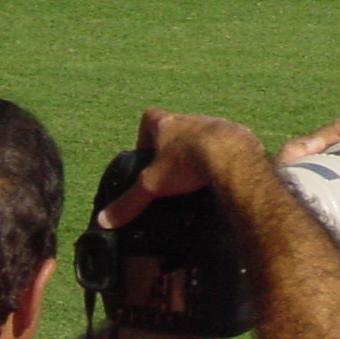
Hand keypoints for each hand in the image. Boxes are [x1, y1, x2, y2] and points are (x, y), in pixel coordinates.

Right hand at [96, 110, 256, 229]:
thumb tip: (104, 220)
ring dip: (196, 149)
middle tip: (169, 170)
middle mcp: (190, 119)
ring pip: (201, 134)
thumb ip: (129, 202)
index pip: (150, 118)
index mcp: (167, 124)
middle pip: (177, 126)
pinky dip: (219, 156)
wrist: (232, 154)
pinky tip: (217, 174)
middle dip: (172, 145)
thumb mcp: (152, 185)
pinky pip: (224, 143)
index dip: (145, 134)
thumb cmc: (186, 162)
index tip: (145, 154)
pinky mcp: (235, 134)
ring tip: (193, 175)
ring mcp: (215, 124)